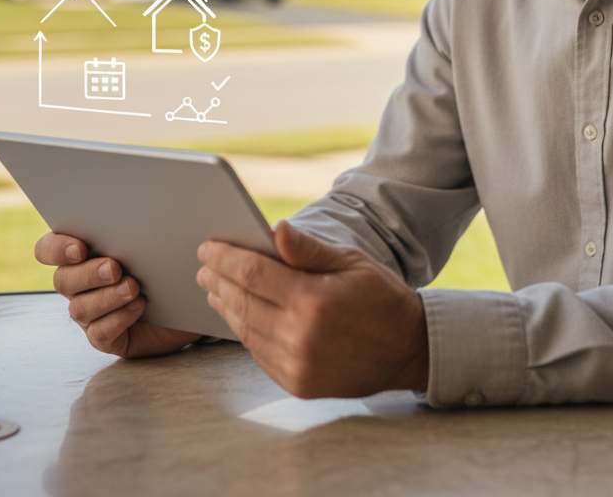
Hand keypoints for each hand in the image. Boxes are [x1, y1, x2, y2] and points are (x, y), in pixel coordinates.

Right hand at [35, 231, 201, 357]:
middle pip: (62, 280)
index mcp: (81, 254)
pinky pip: (99, 334)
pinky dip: (117, 320)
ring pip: (79, 309)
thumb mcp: (151, 238)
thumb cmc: (164, 261)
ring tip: (133, 288)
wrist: (187, 299)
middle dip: (88, 274)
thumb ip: (135, 223)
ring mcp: (89, 313)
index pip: (47, 249)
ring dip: (106, 297)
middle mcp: (78, 285)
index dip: (55, 249)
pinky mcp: (105, 337)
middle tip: (115, 268)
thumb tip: (141, 201)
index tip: (80, 248)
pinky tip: (138, 307)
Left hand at [196, 221, 428, 398]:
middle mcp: (300, 336)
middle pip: (242, 301)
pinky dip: (244, 331)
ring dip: (225, 306)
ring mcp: (297, 364)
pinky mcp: (297, 384)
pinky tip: (238, 315)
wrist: (409, 349)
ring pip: (245, 330)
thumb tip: (274, 229)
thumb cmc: (380, 296)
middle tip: (203, 266)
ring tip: (214, 289)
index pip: (252, 273)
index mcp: (313, 300)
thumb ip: (308, 249)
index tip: (207, 247)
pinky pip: (259, 353)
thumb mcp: (350, 261)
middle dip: (217, 280)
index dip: (224, 258)